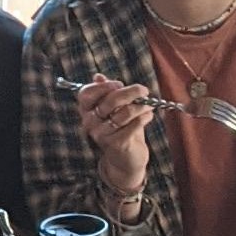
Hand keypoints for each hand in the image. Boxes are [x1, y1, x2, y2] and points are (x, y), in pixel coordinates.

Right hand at [72, 76, 155, 199]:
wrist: (125, 158)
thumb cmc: (120, 129)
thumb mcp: (114, 109)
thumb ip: (107, 92)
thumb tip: (98, 76)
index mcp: (87, 111)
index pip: (86, 94)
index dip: (103, 86)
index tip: (119, 84)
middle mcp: (90, 123)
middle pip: (111, 100)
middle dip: (132, 92)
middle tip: (144, 90)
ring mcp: (101, 134)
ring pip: (126, 112)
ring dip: (142, 106)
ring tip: (149, 106)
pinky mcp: (115, 144)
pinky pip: (134, 124)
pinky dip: (145, 117)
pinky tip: (149, 116)